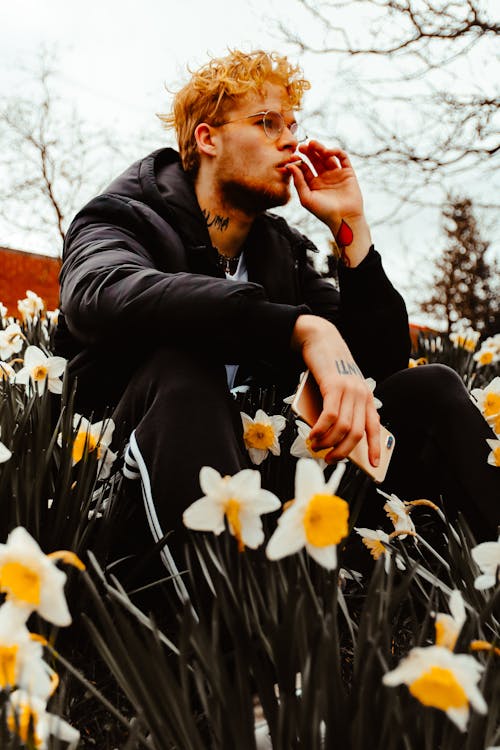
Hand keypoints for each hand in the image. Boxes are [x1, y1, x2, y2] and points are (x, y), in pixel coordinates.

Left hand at [287, 142, 371, 266]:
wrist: (344, 218)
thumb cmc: (323, 212)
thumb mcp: (306, 198)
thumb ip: (298, 182)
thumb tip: (290, 166)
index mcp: (313, 184)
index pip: (305, 168)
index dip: (299, 161)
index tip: (293, 156)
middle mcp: (324, 177)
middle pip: (315, 160)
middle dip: (308, 152)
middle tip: (301, 146)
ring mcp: (336, 174)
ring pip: (327, 156)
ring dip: (320, 148)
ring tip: (313, 144)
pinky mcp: (347, 172)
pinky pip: (342, 158)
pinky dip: (335, 151)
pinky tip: (327, 151)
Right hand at [291, 314, 380, 465]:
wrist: (321, 339)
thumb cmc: (327, 367)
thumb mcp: (338, 389)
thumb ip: (339, 409)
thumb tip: (330, 437)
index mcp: (366, 397)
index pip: (375, 427)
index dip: (375, 448)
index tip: (374, 465)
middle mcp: (362, 394)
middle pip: (356, 433)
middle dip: (342, 451)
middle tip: (329, 459)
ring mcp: (350, 390)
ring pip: (343, 427)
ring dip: (328, 442)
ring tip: (316, 447)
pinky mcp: (334, 386)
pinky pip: (330, 416)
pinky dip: (321, 430)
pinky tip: (312, 435)